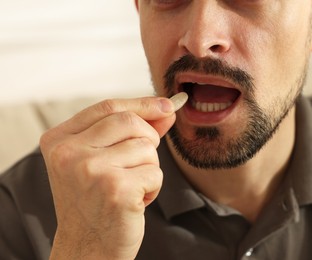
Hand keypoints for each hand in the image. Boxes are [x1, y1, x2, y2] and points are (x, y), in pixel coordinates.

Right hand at [40, 97, 175, 258]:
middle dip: (148, 140)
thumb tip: (166, 109)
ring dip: (149, 169)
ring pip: (147, 148)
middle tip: (138, 164)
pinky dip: (153, 188)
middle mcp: (69, 152)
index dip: (142, 104)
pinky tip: (134, 202)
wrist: (88, 249)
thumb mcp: (102, 160)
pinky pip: (155, 173)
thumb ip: (130, 131)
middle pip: (131, 121)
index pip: (108, 107)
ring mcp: (91, 170)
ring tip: (129, 188)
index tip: (167, 106)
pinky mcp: (115, 189)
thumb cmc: (96, 202)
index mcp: (59, 140)